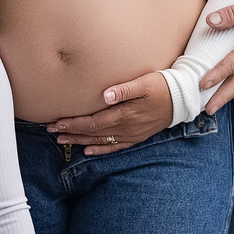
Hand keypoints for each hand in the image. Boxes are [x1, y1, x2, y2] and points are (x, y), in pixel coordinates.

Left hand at [47, 70, 173, 156]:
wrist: (182, 99)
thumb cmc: (161, 86)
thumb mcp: (144, 82)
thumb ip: (124, 89)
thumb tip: (105, 95)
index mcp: (124, 114)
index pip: (93, 122)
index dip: (73, 124)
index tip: (57, 122)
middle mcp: (126, 128)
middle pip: (92, 133)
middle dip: (71, 132)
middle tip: (51, 131)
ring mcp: (131, 134)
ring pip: (100, 141)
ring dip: (80, 141)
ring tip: (62, 140)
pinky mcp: (136, 137)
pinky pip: (115, 146)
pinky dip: (100, 149)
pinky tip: (88, 151)